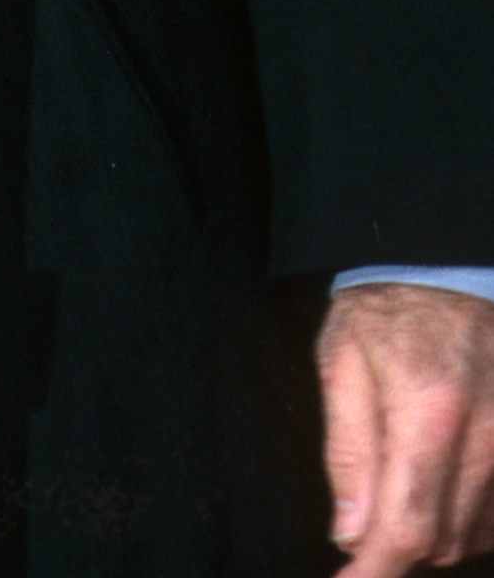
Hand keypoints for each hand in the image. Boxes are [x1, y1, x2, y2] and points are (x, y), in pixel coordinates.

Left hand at [319, 284, 493, 572]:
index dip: (376, 570)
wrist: (451, 272)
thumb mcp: (341, 359)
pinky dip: (463, 516)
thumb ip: (347, 450)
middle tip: (363, 506)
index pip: (408, 524)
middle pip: (440, 540)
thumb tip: (350, 533)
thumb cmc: (387, 313)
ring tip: (401, 471)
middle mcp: (486, 435)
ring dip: (428, 527)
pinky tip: (437, 477)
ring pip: (470, 536)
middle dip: (393, 540)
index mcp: (429, 408)